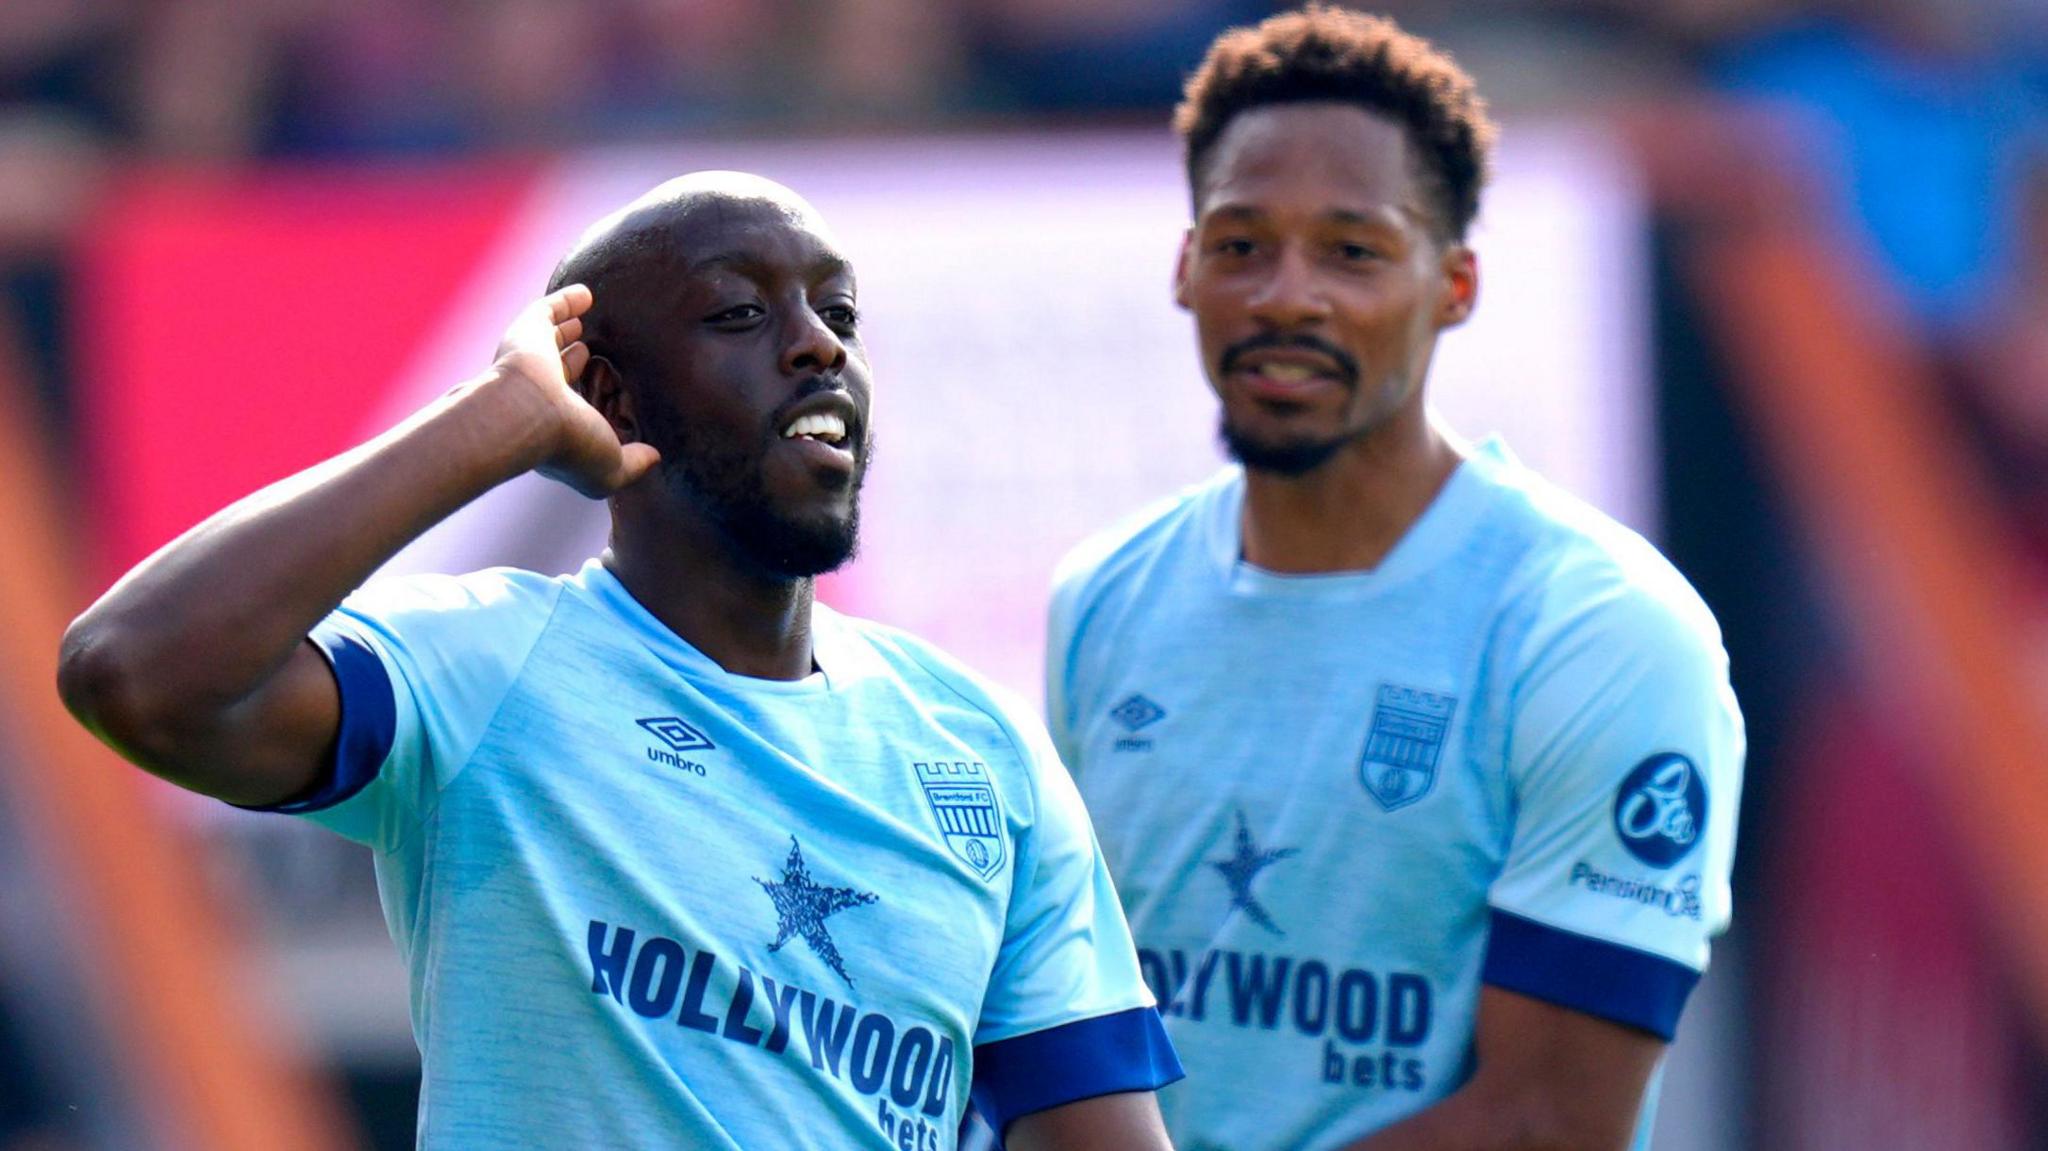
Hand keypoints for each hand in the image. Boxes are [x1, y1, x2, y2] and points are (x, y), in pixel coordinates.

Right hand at [492, 284, 660, 497]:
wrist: (526, 415)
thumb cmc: (569, 445)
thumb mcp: (612, 468)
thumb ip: (634, 464)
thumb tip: (654, 457)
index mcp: (556, 423)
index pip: (577, 406)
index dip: (594, 398)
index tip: (614, 393)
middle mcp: (541, 391)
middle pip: (562, 370)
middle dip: (576, 361)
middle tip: (594, 353)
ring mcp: (534, 360)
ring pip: (552, 341)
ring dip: (568, 330)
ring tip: (584, 322)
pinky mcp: (529, 331)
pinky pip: (549, 309)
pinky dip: (566, 301)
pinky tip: (586, 295)